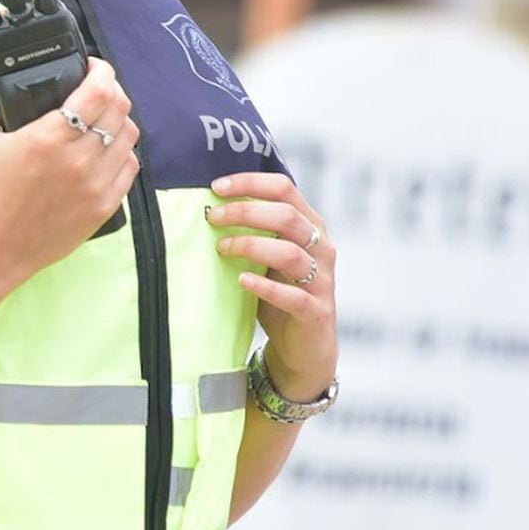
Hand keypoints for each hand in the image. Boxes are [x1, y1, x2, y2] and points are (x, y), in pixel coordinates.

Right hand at [0, 59, 139, 284]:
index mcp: (48, 137)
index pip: (98, 90)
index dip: (102, 70)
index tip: (94, 67)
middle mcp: (78, 159)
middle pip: (120, 108)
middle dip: (112, 90)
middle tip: (97, 90)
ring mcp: (95, 184)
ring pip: (130, 135)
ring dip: (119, 120)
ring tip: (103, 120)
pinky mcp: (103, 206)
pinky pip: (131, 168)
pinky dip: (123, 153)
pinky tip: (106, 151)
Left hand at [207, 173, 337, 400]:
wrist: (304, 346)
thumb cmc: (279, 293)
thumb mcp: (267, 256)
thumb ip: (252, 231)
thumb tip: (206, 208)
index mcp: (310, 226)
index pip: (284, 189)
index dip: (251, 183)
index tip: (216, 187)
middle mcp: (321, 248)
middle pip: (287, 216)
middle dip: (245, 212)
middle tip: (212, 218)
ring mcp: (321, 280)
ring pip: (290, 253)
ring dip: (251, 245)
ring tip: (221, 247)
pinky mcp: (316, 311)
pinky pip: (293, 296)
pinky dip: (265, 287)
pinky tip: (242, 280)